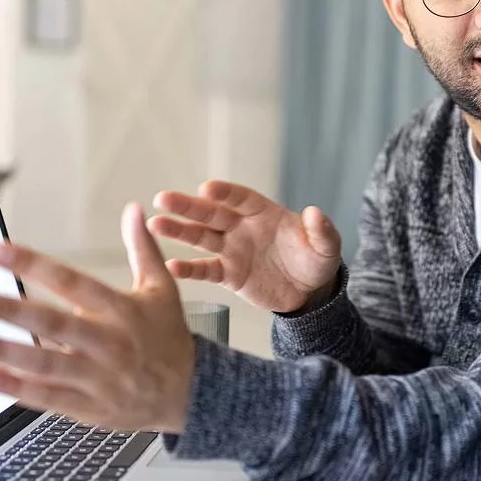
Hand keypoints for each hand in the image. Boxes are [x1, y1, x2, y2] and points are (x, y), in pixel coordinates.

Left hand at [0, 203, 195, 432]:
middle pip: (53, 324)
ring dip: (1, 351)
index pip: (72, 282)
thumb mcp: (162, 289)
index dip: (34, 264)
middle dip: (10, 311)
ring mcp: (98, 378)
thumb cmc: (169, 338)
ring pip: (44, 364)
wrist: (190, 393)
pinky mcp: (90, 407)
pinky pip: (48, 398)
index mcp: (122, 310)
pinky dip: (15, 389)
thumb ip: (142, 248)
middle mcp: (108, 343)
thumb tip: (134, 211)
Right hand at [148, 180, 341, 313]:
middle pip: (212, 213)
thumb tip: (315, 213)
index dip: (225, 193)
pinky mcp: (228, 274)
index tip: (206, 188)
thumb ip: (321, 230)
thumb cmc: (315, 260)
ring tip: (154, 224)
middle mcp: (242, 227)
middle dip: (188, 206)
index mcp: (263, 212)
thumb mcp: (326, 247)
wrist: (309, 292)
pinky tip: (170, 266)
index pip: (240, 198)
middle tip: (163, 198)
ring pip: (201, 237)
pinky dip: (188, 269)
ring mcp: (232, 249)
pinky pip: (205, 269)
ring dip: (178, 231)